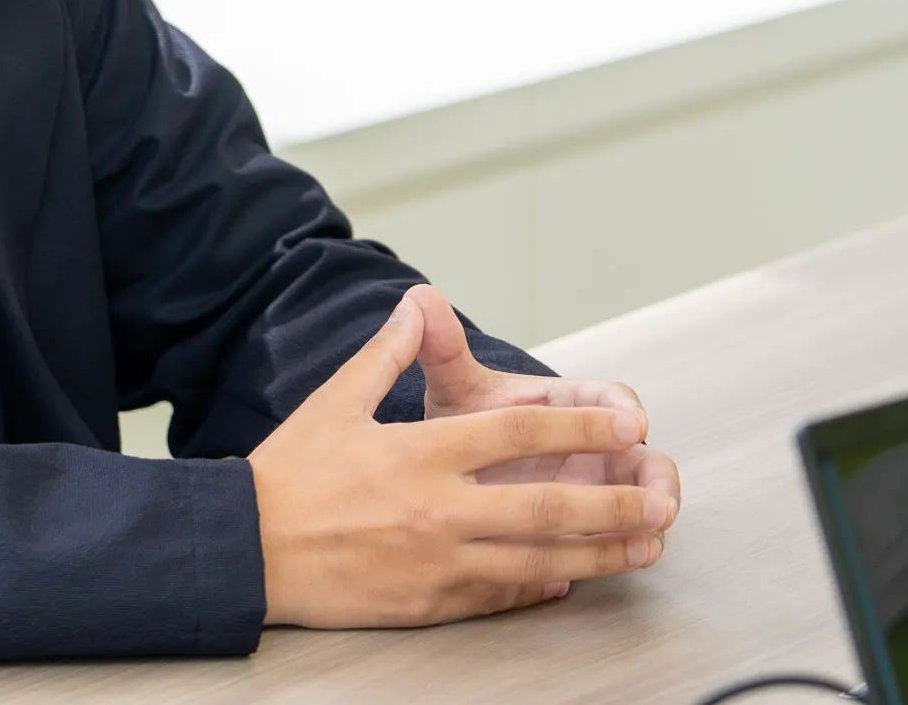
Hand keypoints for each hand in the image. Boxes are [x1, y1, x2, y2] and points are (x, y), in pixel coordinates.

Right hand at [247, 287, 676, 627]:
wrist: (248, 549)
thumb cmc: (287, 474)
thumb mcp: (334, 402)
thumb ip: (384, 355)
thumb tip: (413, 305)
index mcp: (420, 454)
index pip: (518, 434)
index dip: (578, 428)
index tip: (625, 425)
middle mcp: (438, 509)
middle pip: (546, 508)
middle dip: (612, 503)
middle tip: (659, 498)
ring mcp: (437, 562)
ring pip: (537, 561)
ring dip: (597, 554)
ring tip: (642, 548)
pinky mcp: (428, 602)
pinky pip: (498, 595)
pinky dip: (537, 586)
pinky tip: (565, 580)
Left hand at [411, 284, 683, 537]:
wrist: (446, 470)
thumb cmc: (464, 419)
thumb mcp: (454, 388)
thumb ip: (444, 349)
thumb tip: (421, 297)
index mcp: (569, 405)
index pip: (610, 399)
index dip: (624, 410)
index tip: (633, 423)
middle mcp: (591, 448)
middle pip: (641, 459)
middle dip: (655, 479)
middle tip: (659, 501)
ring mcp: (592, 492)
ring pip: (636, 506)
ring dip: (646, 521)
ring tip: (647, 543)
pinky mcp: (583, 531)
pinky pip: (611, 542)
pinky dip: (619, 551)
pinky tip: (622, 563)